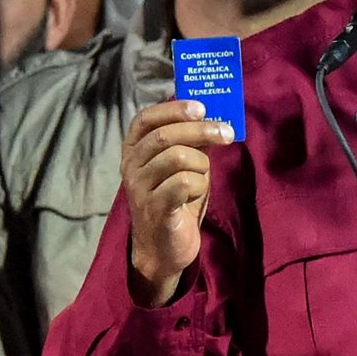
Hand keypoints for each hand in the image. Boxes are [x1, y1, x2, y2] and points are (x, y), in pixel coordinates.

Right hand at [120, 100, 233, 306]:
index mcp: (134, 150)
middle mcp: (130, 166)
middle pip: (165, 136)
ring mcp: (139, 188)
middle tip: (226, 132)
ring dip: (201, 165)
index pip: (145, 119)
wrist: (164, 247)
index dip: (173, 109)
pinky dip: (199, 185)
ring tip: (202, 178)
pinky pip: (183, 183)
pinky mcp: (154, 209)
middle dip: (201, 130)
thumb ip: (192, 141)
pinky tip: (195, 195)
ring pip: (177, 158)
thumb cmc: (176, 199)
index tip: (201, 107)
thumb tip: (214, 115)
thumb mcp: (183, 164)